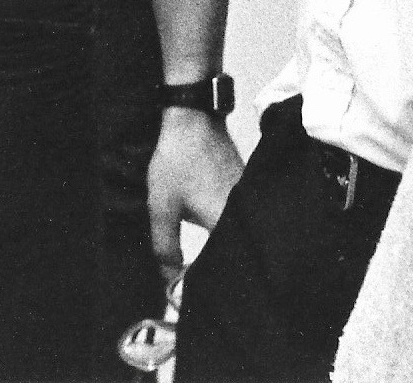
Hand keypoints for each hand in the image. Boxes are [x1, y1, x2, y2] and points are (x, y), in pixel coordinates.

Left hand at [146, 109, 244, 279]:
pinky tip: (212, 226)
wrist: (193, 118)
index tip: (195, 294)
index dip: (213, 284)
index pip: (229, 269)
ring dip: (223, 246)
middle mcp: (246, 214)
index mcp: (228, 224)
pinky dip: (227, 226)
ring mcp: (249, 199)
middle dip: (217, 267)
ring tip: (203, 255)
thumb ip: (166, 249)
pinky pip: (240, 217)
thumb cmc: (177, 162)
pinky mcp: (247, 188)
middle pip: (236, 253)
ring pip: (239, 234)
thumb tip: (172, 282)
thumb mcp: (162, 208)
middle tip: (194, 274)